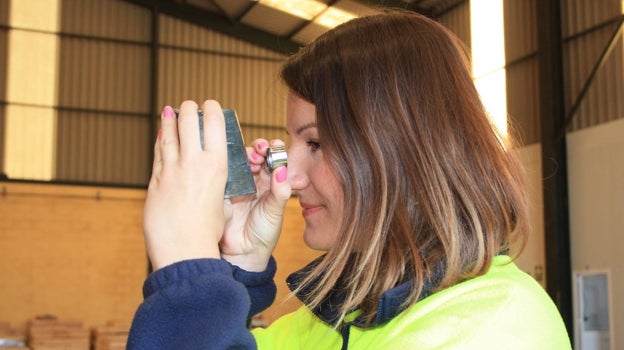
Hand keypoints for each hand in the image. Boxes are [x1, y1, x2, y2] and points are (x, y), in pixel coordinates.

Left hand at [143, 100, 227, 270]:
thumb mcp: (222, 207)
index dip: (211, 110)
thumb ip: (218, 191)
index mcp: (217, 167)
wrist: (184, 251)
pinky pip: (157, 154)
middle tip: (189, 105)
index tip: (209, 105)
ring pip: (168, 136)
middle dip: (188, 110)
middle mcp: (193, 164)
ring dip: (169, 121)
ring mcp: (171, 171)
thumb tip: (213, 190)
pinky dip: (159, 141)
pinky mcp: (155, 182)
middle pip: (188, 124)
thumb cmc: (207, 234)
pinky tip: (160, 135)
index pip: (214, 126)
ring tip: (169, 111)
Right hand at [220, 139, 290, 271]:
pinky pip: (223, 171)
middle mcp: (254, 180)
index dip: (274, 150)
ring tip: (252, 159)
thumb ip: (280, 192)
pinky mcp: (222, 189)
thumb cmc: (263, 234)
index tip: (275, 145)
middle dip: (259, 148)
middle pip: (255, 154)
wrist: (243, 253)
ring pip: (239, 160)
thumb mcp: (275, 211)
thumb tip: (284, 170)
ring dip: (246, 154)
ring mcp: (237, 184)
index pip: (272, 159)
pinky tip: (234, 166)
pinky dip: (228, 164)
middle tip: (261, 151)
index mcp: (270, 183)